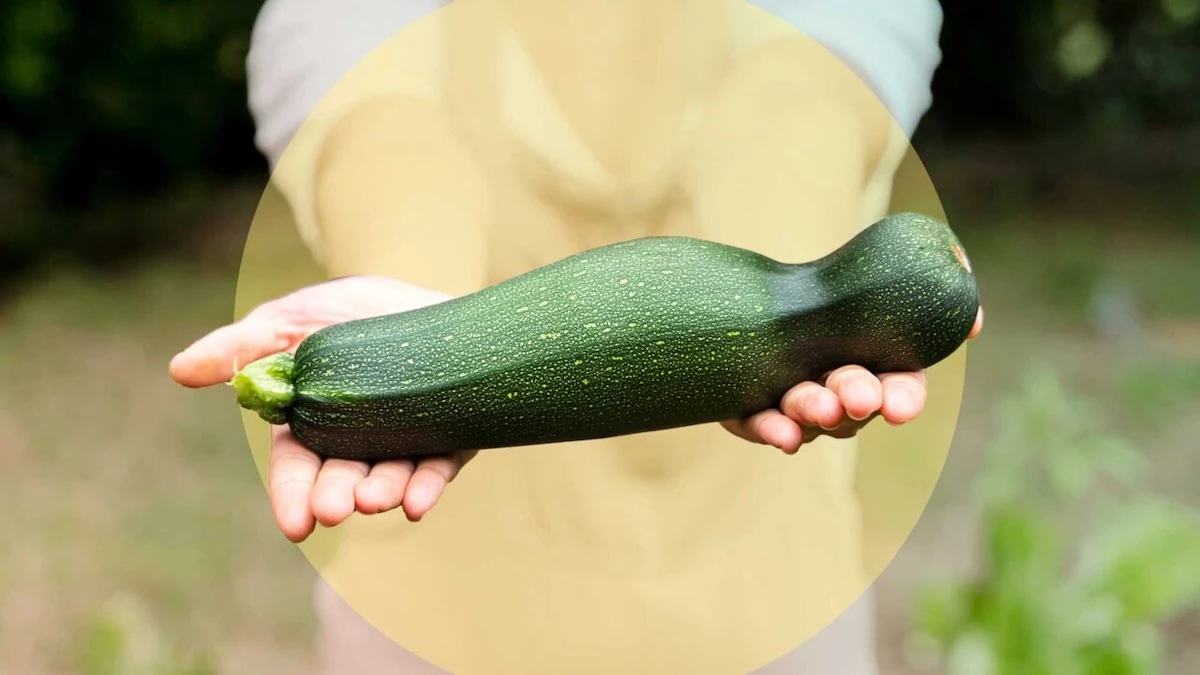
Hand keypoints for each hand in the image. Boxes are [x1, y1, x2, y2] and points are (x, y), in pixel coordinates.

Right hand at [169, 276, 475, 541]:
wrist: (428, 297)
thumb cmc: (352, 311)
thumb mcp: (291, 321)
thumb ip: (240, 348)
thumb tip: (179, 369)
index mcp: (313, 424)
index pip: (296, 467)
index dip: (292, 496)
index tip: (296, 525)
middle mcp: (359, 444)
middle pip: (342, 478)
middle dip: (335, 496)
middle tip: (335, 510)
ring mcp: (406, 445)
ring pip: (390, 478)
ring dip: (382, 493)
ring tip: (375, 500)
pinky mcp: (450, 439)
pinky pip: (438, 468)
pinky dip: (427, 486)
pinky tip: (418, 502)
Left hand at [722, 307, 984, 452]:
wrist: (764, 293)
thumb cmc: (837, 292)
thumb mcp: (881, 283)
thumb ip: (927, 287)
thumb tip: (975, 322)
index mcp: (879, 369)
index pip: (899, 390)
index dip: (902, 400)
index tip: (900, 407)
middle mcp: (841, 396)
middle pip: (853, 406)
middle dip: (857, 402)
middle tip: (855, 399)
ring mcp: (799, 407)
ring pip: (809, 417)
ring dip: (815, 414)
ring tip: (818, 406)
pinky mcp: (756, 411)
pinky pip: (761, 426)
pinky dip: (771, 430)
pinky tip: (780, 433)